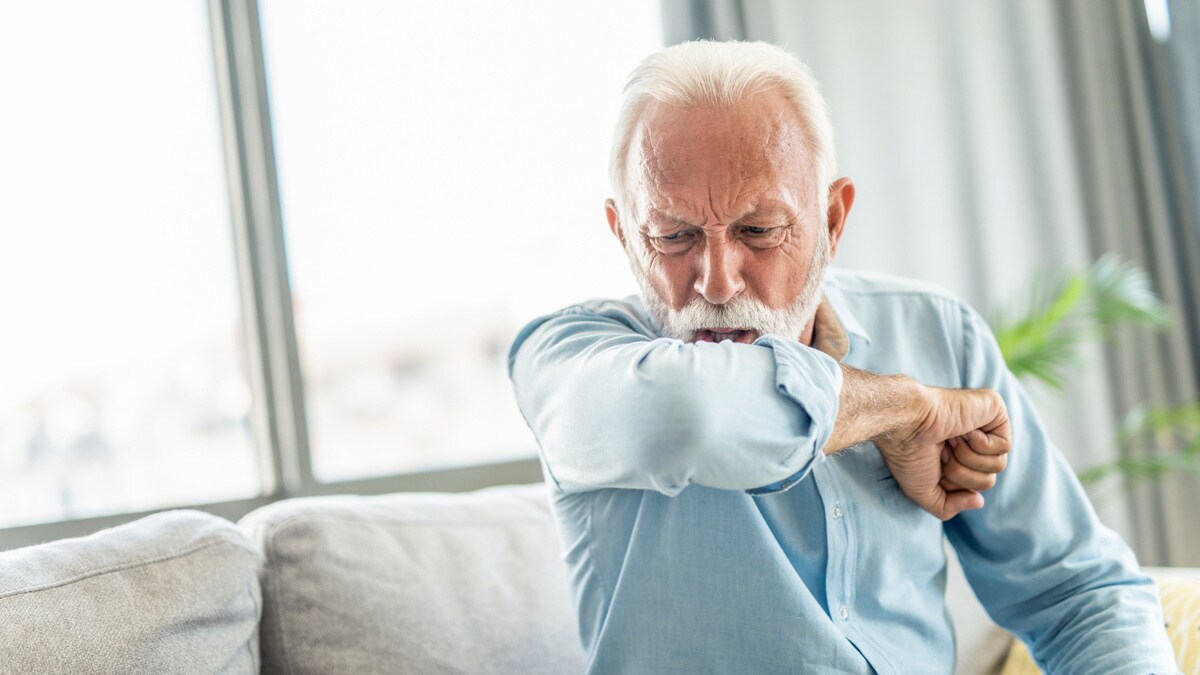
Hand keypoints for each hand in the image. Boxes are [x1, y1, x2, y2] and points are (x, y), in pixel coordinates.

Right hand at [875, 385, 1010, 520]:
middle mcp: (972, 440)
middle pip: (988, 479)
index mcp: (957, 455)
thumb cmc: (908, 455)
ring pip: (999, 465)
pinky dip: (980, 444)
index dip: (954, 485)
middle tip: (942, 452)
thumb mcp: (922, 492)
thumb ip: (948, 507)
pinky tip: (963, 430)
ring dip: (968, 458)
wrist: (905, 426)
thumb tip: (978, 501)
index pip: (974, 487)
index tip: (935, 465)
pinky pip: (1005, 445)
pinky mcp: (993, 408)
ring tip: (951, 440)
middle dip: (962, 473)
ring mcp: (984, 423)